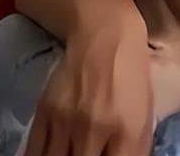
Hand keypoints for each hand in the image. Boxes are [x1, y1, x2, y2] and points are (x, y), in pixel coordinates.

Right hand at [24, 9, 152, 155]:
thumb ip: (134, 149)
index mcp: (127, 131)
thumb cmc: (132, 74)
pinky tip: (50, 154)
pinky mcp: (44, 112)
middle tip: (86, 154)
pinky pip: (35, 152)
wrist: (106, 36)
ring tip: (70, 152)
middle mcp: (94, 131)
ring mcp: (66, 122)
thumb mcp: (145, 113)